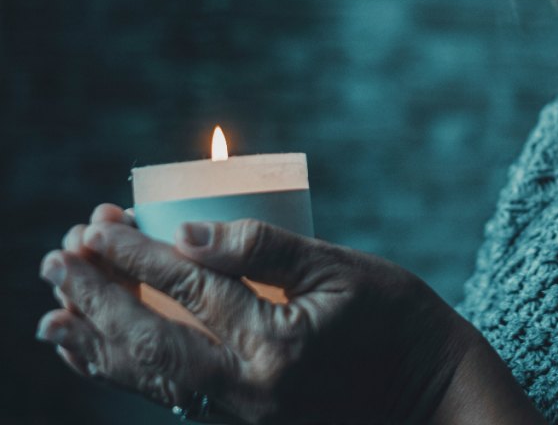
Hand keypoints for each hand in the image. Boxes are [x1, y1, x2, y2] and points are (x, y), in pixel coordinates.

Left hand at [36, 204, 479, 423]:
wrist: (429, 394)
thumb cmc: (396, 320)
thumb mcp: (339, 270)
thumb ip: (263, 250)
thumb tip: (185, 232)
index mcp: (277, 346)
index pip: (189, 292)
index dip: (136, 256)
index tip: (97, 225)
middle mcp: (249, 390)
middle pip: (150, 343)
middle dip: (97, 298)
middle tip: (58, 257)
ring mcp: (243, 413)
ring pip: (150, 378)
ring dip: (96, 340)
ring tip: (53, 308)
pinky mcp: (243, 420)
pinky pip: (170, 395)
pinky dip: (124, 371)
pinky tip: (96, 351)